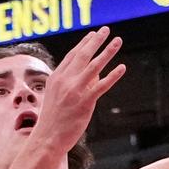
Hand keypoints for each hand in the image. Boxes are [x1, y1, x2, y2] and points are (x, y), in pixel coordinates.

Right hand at [33, 27, 126, 152]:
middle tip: (106, 29)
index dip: (84, 44)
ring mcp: (74, 91)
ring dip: (107, 52)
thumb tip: (95, 74)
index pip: (72, 55)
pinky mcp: (84, 102)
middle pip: (83, 55)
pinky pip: (101, 86)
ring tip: (117, 41)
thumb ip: (73, 83)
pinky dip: (113, 76)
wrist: (47, 138)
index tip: (93, 34)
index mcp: (56, 78)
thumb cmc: (53, 120)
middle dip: (95, 41)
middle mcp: (65, 81)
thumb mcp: (56, 97)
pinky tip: (122, 67)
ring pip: (94, 66)